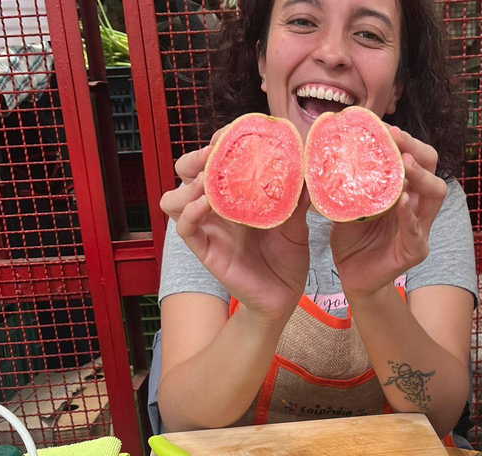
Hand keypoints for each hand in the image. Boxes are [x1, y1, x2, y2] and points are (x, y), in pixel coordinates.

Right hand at [159, 129, 309, 322]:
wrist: (284, 297)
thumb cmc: (287, 258)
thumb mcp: (297, 223)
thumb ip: (297, 196)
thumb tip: (309, 164)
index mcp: (234, 195)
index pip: (214, 160)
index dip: (217, 143)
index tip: (232, 132)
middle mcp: (216, 209)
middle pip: (184, 172)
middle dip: (195, 157)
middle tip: (215, 153)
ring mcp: (208, 229)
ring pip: (172, 199)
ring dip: (187, 184)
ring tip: (207, 180)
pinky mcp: (205, 251)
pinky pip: (184, 228)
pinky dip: (189, 212)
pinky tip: (204, 204)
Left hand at [329, 126, 447, 297]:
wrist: (351, 275)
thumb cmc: (352, 238)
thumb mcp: (347, 203)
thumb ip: (347, 182)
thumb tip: (331, 149)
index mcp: (404, 189)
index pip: (416, 157)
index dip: (405, 140)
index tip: (385, 127)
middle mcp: (418, 204)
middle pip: (432, 168)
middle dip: (416, 149)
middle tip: (396, 137)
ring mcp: (420, 227)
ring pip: (435, 193)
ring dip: (419, 176)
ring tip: (404, 163)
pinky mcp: (415, 250)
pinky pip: (416, 231)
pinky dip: (408, 215)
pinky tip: (401, 201)